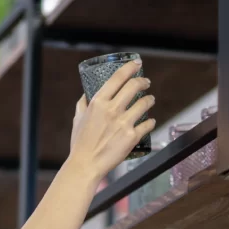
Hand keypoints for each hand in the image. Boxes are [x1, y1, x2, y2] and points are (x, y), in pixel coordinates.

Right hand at [68, 59, 156, 181]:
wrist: (86, 164)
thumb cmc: (80, 143)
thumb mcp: (78, 119)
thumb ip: (83, 104)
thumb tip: (87, 95)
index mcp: (98, 102)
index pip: (118, 77)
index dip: (130, 67)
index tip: (137, 64)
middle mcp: (112, 110)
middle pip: (134, 86)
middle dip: (143, 82)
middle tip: (146, 83)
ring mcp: (124, 123)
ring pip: (144, 103)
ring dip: (149, 100)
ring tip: (150, 100)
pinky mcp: (132, 137)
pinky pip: (148, 124)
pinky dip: (150, 122)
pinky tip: (150, 121)